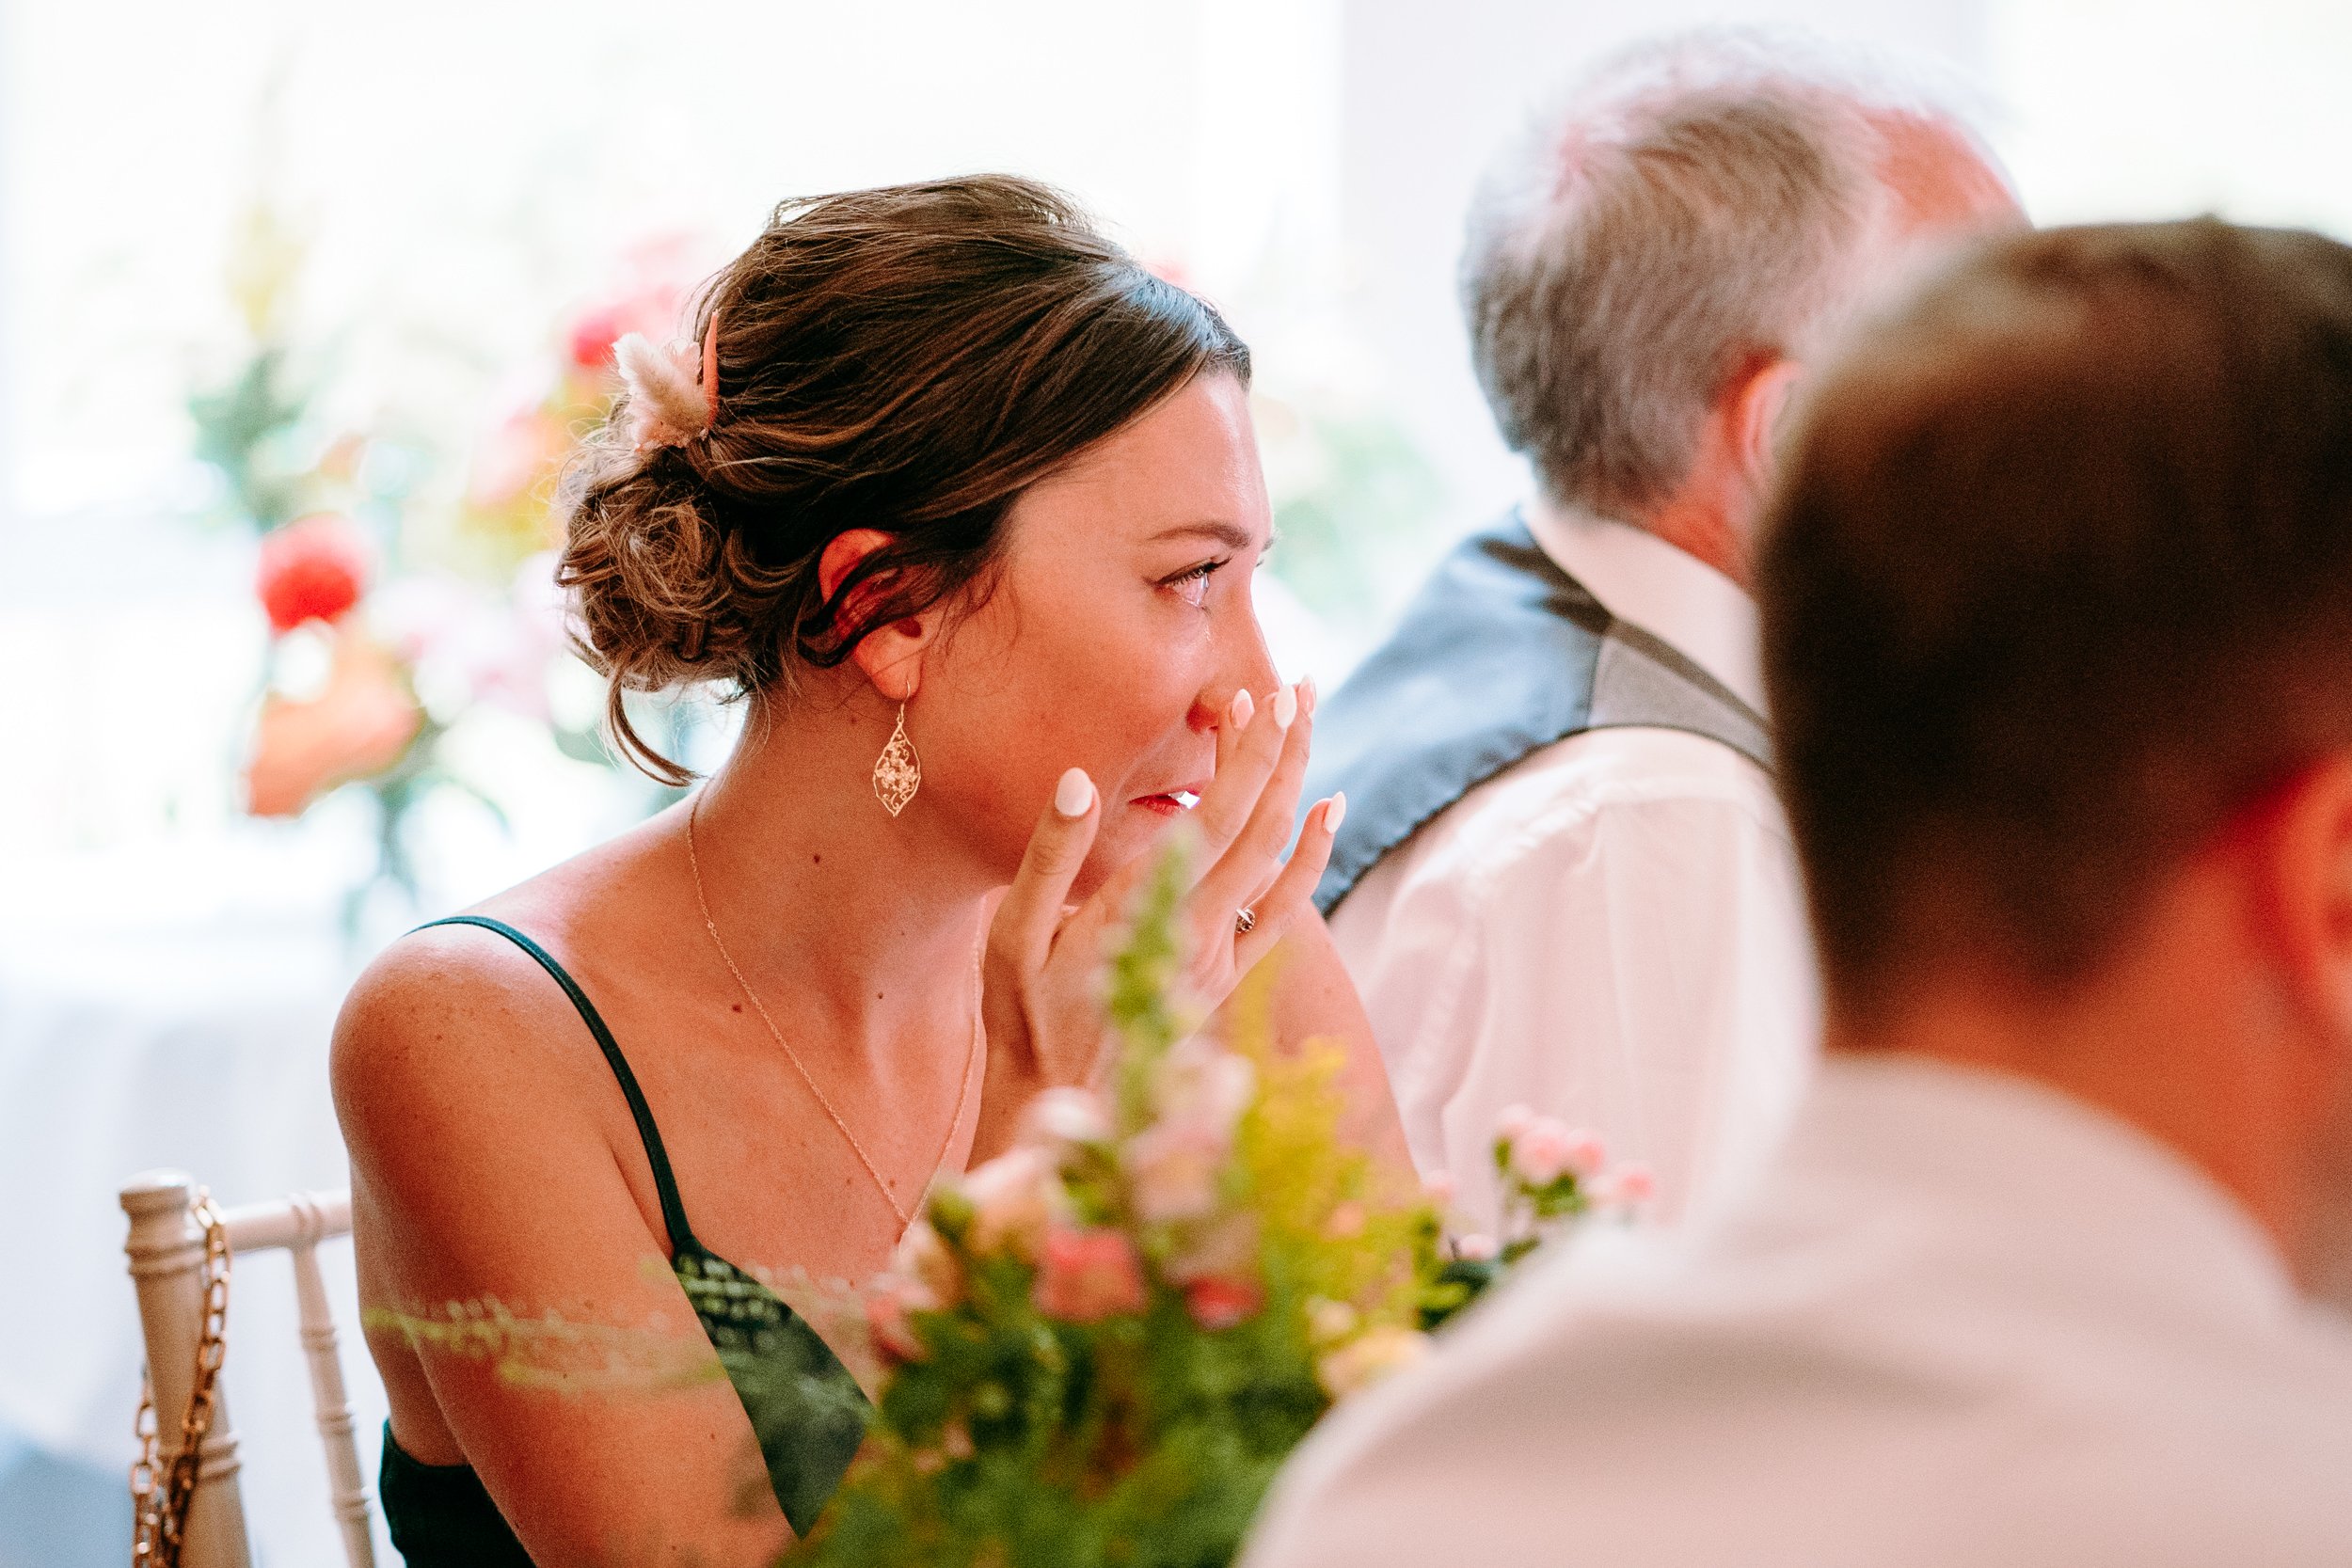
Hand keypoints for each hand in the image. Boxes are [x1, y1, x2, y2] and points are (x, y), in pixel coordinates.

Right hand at [973, 679, 1344, 1156]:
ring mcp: (1222, 953)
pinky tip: (1328, 812)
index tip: (1259, 693)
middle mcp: (1201, 927)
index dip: (1247, 751)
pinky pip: (1286, 908)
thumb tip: (1079, 779)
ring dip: (1298, 783)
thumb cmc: (1023, 1017)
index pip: (1220, 812)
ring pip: (1280, 855)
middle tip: (1295, 684)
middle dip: (1284, 747)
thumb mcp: (1013, 936)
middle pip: (1264, 821)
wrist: (1059, 1105)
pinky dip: (1313, 855)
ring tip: (1307, 722)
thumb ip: (1050, 857)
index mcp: (1149, 906)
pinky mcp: (1226, 975)